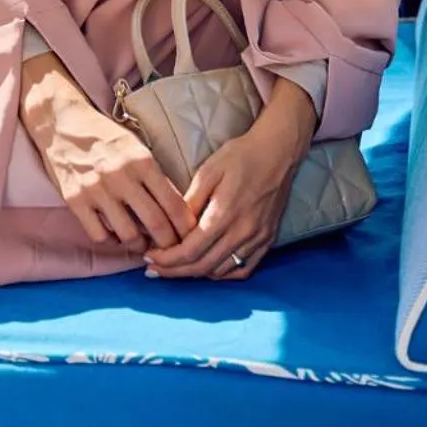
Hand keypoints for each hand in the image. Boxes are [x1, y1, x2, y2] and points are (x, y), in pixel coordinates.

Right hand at [27, 72, 193, 251]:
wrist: (61, 123)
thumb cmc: (105, 136)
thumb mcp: (136, 147)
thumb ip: (154, 175)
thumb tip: (177, 208)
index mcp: (142, 161)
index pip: (174, 203)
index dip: (186, 227)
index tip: (191, 236)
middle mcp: (121, 176)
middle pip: (156, 224)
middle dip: (169, 243)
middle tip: (172, 249)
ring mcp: (96, 190)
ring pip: (129, 235)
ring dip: (140, 245)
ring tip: (144, 244)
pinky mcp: (75, 200)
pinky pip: (99, 235)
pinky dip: (112, 242)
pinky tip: (117, 236)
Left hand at [144, 79, 315, 280]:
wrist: (277, 151)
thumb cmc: (241, 156)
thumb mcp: (208, 171)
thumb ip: (189, 202)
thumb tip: (172, 227)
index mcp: (225, 214)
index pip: (190, 251)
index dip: (166, 259)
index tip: (149, 258)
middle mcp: (243, 232)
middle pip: (203, 267)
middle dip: (174, 271)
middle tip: (154, 268)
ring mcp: (258, 238)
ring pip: (221, 271)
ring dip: (195, 273)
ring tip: (176, 267)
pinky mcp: (268, 239)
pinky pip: (243, 269)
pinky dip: (222, 274)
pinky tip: (208, 268)